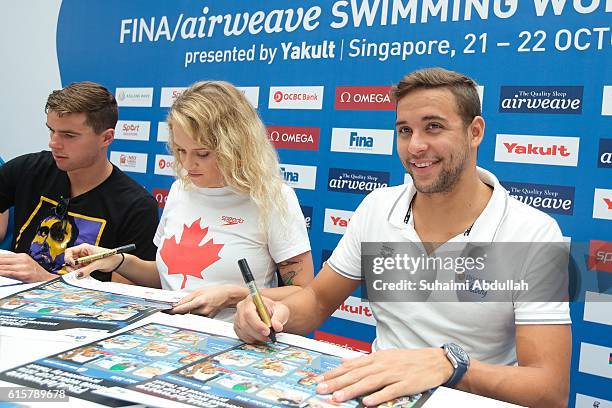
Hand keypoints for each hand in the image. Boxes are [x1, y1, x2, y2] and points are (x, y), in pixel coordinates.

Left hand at [0, 252, 55, 281]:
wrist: (47, 279)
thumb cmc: (36, 273)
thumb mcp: (26, 264)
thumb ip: (15, 262)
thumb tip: (2, 263)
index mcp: (22, 256)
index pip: (4, 255)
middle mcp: (22, 260)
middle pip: (2, 260)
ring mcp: (22, 267)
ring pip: (3, 266)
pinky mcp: (22, 274)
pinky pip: (7, 272)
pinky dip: (0, 272)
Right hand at [64, 243, 121, 277]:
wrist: (116, 262)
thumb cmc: (109, 257)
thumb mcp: (98, 263)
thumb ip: (87, 269)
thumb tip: (78, 275)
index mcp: (84, 248)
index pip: (69, 251)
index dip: (68, 258)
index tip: (73, 264)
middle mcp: (82, 253)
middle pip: (69, 259)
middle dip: (70, 266)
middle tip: (74, 272)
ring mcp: (83, 259)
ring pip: (73, 265)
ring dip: (74, 270)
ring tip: (78, 274)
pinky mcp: (85, 265)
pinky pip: (78, 269)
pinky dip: (78, 272)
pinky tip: (82, 275)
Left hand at [171, 285, 242, 317]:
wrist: (227, 295)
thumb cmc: (215, 291)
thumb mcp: (199, 290)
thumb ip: (187, 298)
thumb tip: (177, 304)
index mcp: (200, 301)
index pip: (183, 308)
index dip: (174, 310)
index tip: (167, 311)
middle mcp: (203, 310)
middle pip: (186, 314)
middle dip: (180, 312)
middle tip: (173, 310)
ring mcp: (206, 315)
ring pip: (191, 316)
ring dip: (187, 313)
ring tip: (190, 308)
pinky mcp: (208, 318)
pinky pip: (197, 317)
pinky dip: (194, 314)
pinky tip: (196, 310)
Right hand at [234, 296, 288, 342]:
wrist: (271, 315)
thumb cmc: (274, 310)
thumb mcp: (281, 311)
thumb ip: (279, 317)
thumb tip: (277, 326)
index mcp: (251, 299)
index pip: (249, 312)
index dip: (257, 324)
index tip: (267, 331)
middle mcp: (242, 307)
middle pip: (244, 323)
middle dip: (257, 332)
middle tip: (268, 336)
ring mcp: (238, 318)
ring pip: (243, 331)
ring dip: (256, 337)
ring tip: (266, 336)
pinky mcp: (238, 327)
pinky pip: (242, 336)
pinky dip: (252, 339)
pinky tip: (259, 337)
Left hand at [315, 348, 453, 405]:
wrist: (435, 360)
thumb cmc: (409, 359)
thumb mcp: (385, 355)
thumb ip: (364, 360)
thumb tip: (344, 361)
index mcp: (377, 357)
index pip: (351, 365)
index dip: (334, 373)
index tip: (320, 379)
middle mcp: (383, 364)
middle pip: (356, 374)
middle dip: (337, 382)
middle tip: (322, 389)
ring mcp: (394, 374)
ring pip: (369, 382)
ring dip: (352, 390)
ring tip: (338, 398)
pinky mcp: (406, 384)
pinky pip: (390, 391)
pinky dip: (378, 397)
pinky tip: (367, 403)